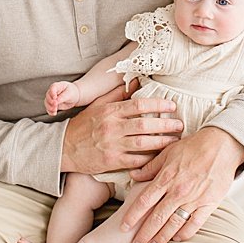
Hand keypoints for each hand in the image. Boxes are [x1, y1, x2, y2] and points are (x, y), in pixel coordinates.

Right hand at [44, 81, 79, 115]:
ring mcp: (51, 99)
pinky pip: (49, 109)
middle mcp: (52, 92)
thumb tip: (56, 101)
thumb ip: (63, 97)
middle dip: (51, 102)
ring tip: (55, 110)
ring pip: (47, 103)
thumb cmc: (72, 92)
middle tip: (56, 105)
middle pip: (48, 96)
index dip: (52, 93)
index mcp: (57, 86)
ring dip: (50, 107)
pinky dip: (50, 112)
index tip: (55, 98)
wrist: (74, 97)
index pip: (52, 88)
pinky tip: (54, 113)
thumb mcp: (69, 93)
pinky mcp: (52, 105)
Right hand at [61, 95, 184, 174]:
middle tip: (180, 125)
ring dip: (162, 142)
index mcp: (111, 111)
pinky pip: (135, 160)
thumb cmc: (84, 125)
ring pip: (142, 143)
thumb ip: (118, 94)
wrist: (64, 148)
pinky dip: (149, 159)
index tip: (172, 106)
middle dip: (165, 125)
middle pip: (145, 125)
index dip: (158, 105)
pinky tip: (160, 156)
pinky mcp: (111, 161)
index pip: (139, 105)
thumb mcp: (98, 105)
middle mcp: (112, 127)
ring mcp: (112, 145)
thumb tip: (136, 81)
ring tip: (175, 141)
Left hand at [122, 126, 243, 242]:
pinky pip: (194, 224)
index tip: (124, 227)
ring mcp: (194, 199)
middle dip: (144, 234)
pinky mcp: (209, 204)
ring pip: (174, 224)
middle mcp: (178, 191)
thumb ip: (150, 167)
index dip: (132, 216)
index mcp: (166, 178)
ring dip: (162, 237)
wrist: (222, 145)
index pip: (144, 201)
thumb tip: (133, 175)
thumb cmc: (194, 146)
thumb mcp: (168, 152)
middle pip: (156, 218)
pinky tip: (176, 238)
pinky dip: (184, 234)